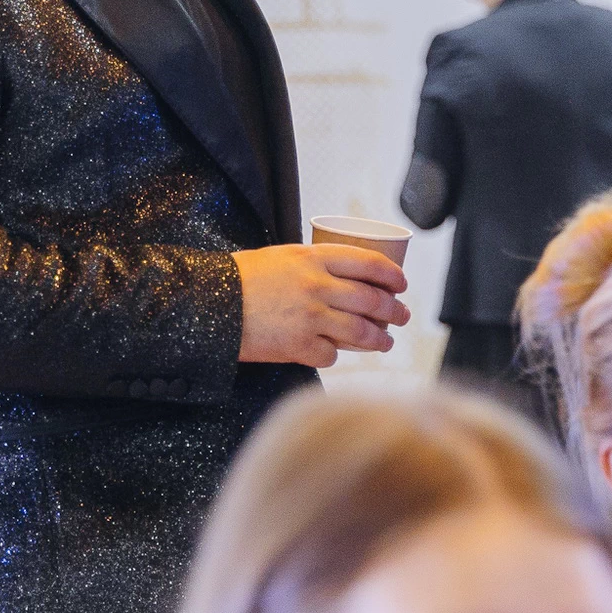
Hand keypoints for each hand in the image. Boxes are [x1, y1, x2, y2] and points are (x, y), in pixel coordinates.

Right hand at [234, 243, 409, 367]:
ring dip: (379, 339)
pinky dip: (335, 355)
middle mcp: (318, 286)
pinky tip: (334, 353)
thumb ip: (315, 264)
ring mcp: (310, 318)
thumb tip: (346, 275)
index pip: (369, 263)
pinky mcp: (298, 346)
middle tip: (403, 316)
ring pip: (361, 331)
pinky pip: (332, 355)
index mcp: (314, 258)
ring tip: (385, 342)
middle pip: (372, 300)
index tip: (401, 284)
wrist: (208, 302)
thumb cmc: (243, 278)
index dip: (392, 275)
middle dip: (395, 310)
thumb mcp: (283, 257)